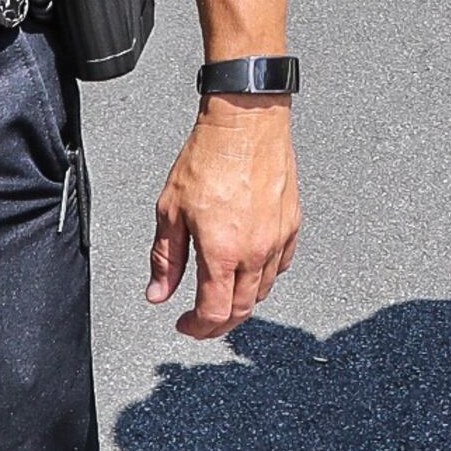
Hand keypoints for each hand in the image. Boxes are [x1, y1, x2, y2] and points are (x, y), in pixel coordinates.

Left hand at [147, 95, 299, 339]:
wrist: (246, 122)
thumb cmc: (208, 158)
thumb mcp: (170, 211)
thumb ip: (165, 259)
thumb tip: (159, 294)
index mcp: (222, 252)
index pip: (214, 313)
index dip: (197, 328)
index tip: (185, 325)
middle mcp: (255, 251)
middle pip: (242, 310)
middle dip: (219, 324)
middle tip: (201, 321)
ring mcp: (278, 238)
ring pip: (265, 290)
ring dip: (242, 301)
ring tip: (222, 294)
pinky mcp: (292, 223)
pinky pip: (282, 265)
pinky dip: (265, 277)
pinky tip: (249, 267)